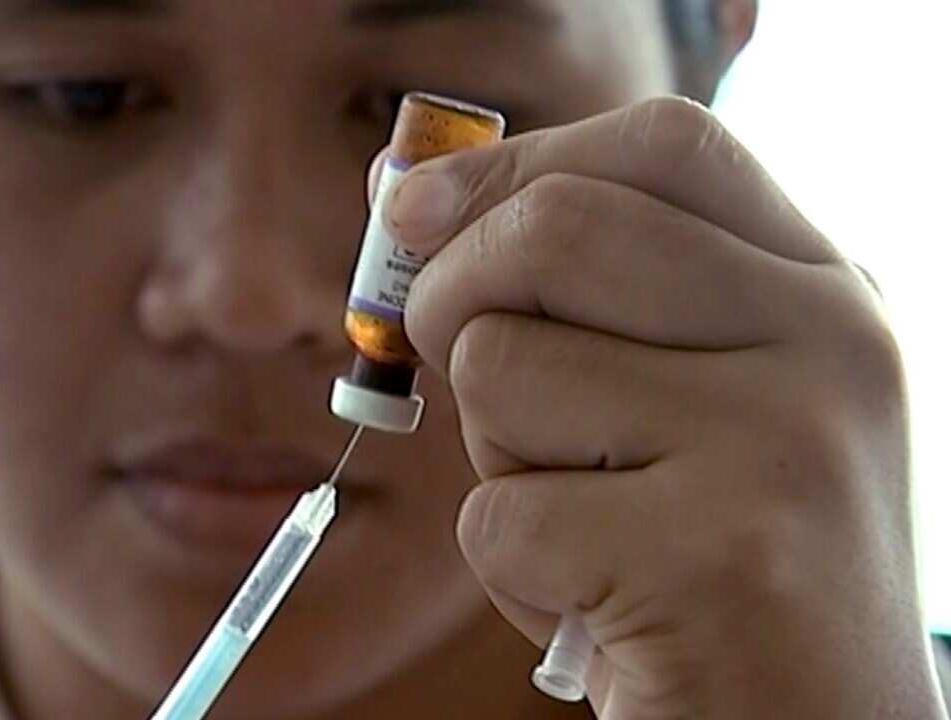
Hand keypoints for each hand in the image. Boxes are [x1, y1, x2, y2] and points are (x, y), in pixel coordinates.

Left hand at [383, 97, 943, 717]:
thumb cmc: (715, 563)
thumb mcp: (684, 401)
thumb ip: (579, 292)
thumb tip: (402, 187)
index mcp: (820, 292)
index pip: (661, 146)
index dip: (511, 162)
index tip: (410, 208)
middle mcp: (826, 344)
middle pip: (556, 227)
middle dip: (454, 300)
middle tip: (458, 375)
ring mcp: (781, 444)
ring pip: (502, 369)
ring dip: (500, 459)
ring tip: (592, 523)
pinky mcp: (716, 558)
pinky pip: (498, 514)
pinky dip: (514, 572)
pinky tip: (602, 604)